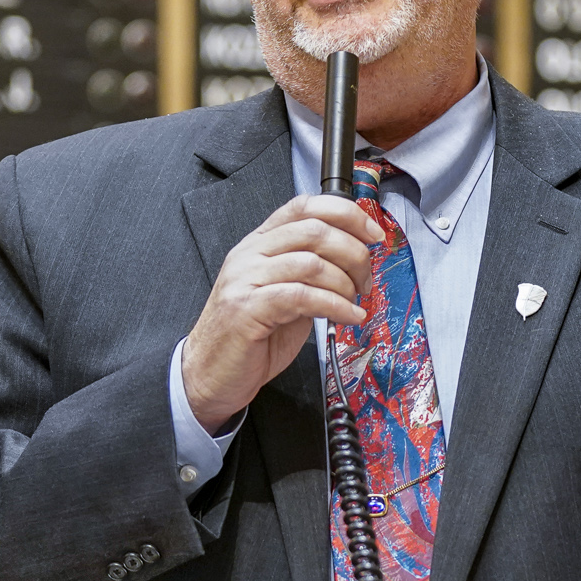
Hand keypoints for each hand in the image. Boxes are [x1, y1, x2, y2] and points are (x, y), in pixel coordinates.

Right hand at [181, 195, 380, 432]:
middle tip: (365, 280)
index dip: (346, 214)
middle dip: (353, 254)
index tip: (373, 234)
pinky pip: (302, 296)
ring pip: (311, 262)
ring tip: (354, 303)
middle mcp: (250, 254)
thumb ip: (312, 273)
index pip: (305, 206)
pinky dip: (335, 306)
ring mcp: (245, 279)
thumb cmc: (249, 339)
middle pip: (315, 230)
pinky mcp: (247, 308)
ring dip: (345, 284)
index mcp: (259, 243)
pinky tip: (348, 317)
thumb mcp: (285, 295)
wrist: (208, 374)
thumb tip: (355, 261)